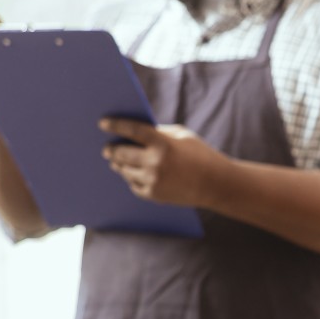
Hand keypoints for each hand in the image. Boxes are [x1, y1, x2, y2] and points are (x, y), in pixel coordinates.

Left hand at [100, 118, 232, 206]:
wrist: (216, 184)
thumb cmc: (200, 155)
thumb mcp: (182, 136)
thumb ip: (158, 132)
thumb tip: (134, 132)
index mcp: (163, 143)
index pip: (131, 130)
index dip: (115, 125)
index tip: (102, 123)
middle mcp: (155, 162)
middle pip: (121, 153)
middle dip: (112, 150)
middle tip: (107, 148)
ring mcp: (153, 180)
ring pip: (124, 170)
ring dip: (119, 164)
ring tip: (116, 160)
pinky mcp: (153, 195)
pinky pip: (133, 184)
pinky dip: (131, 178)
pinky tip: (132, 174)